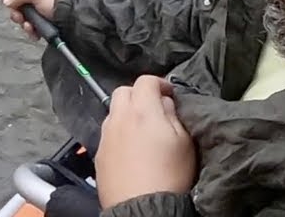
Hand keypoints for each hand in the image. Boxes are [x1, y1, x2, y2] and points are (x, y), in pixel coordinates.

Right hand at [1, 0, 62, 39]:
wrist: (73, 15)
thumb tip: (6, 1)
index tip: (7, 3)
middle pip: (19, 5)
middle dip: (17, 13)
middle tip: (19, 17)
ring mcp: (42, 9)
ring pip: (25, 18)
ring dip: (24, 24)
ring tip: (29, 26)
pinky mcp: (45, 21)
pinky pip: (33, 27)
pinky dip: (32, 31)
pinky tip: (34, 31)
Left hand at [95, 75, 197, 208]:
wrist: (143, 209)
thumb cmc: (170, 175)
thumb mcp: (184, 141)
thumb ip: (173, 114)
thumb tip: (164, 102)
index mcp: (142, 110)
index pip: (145, 80)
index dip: (160, 83)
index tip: (170, 95)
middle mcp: (119, 118)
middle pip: (123, 91)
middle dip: (139, 94)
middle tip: (154, 109)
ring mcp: (105, 137)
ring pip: (113, 112)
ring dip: (126, 113)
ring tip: (141, 131)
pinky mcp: (99, 155)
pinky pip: (108, 134)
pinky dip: (119, 133)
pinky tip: (130, 150)